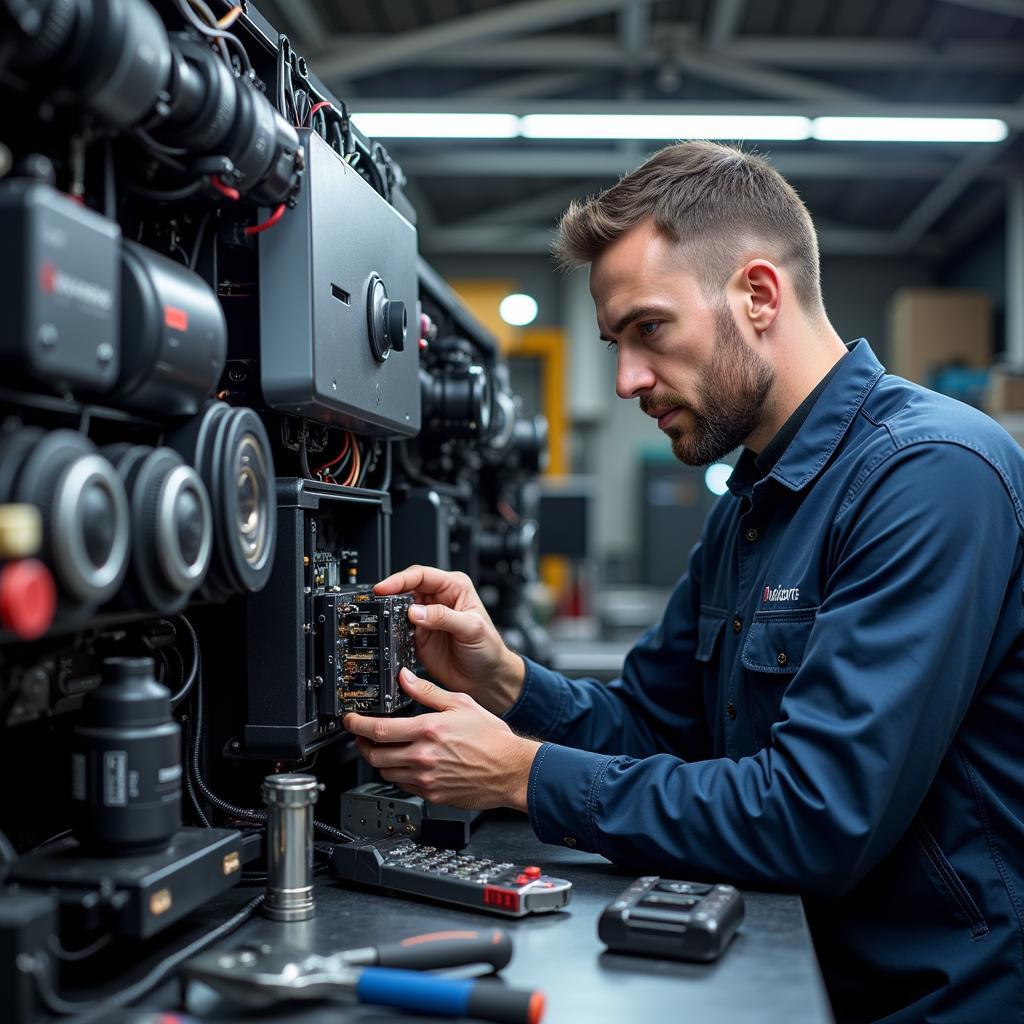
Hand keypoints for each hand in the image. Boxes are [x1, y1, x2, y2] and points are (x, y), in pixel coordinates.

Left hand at [344, 668, 540, 811]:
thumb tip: (404, 678)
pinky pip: (403, 785)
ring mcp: (426, 779)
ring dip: (380, 760)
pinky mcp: (432, 795)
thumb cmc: (491, 737)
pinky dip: (398, 774)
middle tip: (362, 735)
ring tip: (385, 748)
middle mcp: (424, 757)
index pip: (379, 730)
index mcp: (429, 730)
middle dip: (362, 744)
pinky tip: (407, 763)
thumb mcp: (461, 703)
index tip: (350, 720)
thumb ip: (427, 691)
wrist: (511, 769)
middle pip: (375, 755)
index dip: (357, 725)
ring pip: (386, 772)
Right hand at [375, 565, 524, 715]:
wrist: (487, 678)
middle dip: (391, 594)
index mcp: (454, 588)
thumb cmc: (489, 648)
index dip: (400, 580)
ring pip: (399, 608)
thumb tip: (415, 611)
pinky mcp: (419, 637)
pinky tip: (390, 634)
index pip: (422, 576)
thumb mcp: (471, 628)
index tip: (384, 588)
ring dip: (390, 613)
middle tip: (378, 603)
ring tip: (382, 618)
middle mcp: (438, 600)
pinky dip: (392, 631)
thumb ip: (444, 617)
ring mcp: (427, 619)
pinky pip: (399, 629)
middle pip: (407, 589)